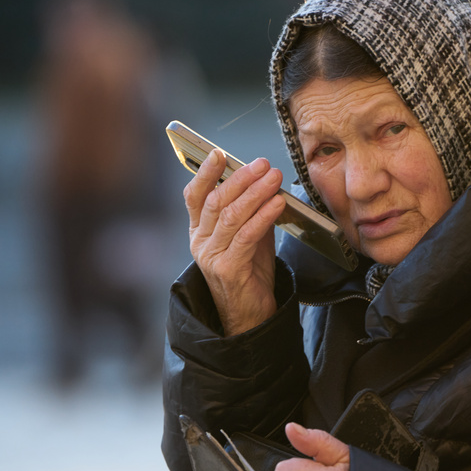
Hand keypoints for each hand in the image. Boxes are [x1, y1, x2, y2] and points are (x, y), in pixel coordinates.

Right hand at [184, 149, 286, 334]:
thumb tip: (265, 182)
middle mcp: (199, 242)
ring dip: (255, 193)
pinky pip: (245, 236)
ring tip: (273, 179)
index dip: (204, 173)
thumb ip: (252, 212)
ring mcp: (210, 256)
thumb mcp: (249, 236)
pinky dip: (263, 217)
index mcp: (199, 231)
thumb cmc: (249, 274)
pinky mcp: (227, 269)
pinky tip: (276, 204)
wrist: (251, 315)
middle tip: (262, 164)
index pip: (194, 196)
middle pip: (215, 200)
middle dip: (240, 178)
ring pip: (230, 216)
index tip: (219, 154)